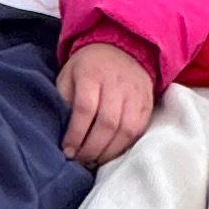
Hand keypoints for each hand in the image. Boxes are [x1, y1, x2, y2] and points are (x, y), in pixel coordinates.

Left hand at [58, 40, 155, 164]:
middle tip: (80, 160)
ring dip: (109, 152)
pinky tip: (111, 152)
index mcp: (92, 74)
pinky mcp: (147, 103)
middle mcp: (116, 83)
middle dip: (92, 148)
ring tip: (94, 160)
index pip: (85, 108)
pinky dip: (125, 146)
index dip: (76, 134)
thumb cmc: (88, 67)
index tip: (67, 150)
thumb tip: (61, 132)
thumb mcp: (68, 75)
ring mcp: (135, 94)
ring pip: (126, 129)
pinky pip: (139, 130)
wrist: (123, 48)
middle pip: (107, 123)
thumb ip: (63, 99)